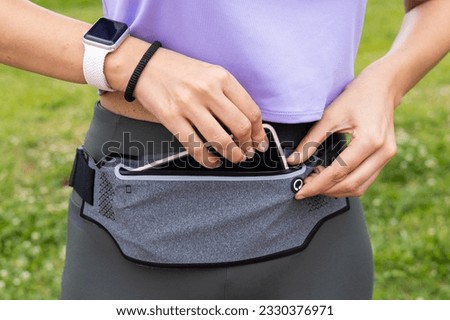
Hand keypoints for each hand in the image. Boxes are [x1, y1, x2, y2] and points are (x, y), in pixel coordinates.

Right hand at [132, 47, 267, 167]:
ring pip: (220, 140)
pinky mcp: (171, 118)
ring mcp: (188, 105)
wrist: (144, 65)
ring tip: (233, 157)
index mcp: (221, 77)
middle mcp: (207, 90)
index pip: (251, 110)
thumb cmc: (178, 71)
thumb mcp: (210, 73)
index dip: (259, 132)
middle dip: (247, 145)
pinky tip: (212, 160)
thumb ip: (229, 95)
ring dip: (232, 155)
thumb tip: (248, 124)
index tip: (259, 141)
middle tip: (246, 151)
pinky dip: (208, 160)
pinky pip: (195, 147)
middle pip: (240, 127)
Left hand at [287, 63, 397, 198]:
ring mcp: (387, 156)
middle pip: (351, 185)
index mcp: (369, 141)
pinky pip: (365, 179)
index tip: (300, 191)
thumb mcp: (330, 116)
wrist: (382, 86)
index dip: (317, 185)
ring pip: (360, 187)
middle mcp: (382, 152)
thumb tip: (294, 160)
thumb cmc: (357, 96)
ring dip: (336, 190)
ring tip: (316, 183)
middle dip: (325, 190)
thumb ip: (311, 141)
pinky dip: (346, 183)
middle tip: (305, 188)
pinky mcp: (385, 157)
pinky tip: (330, 178)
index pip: (338, 172)